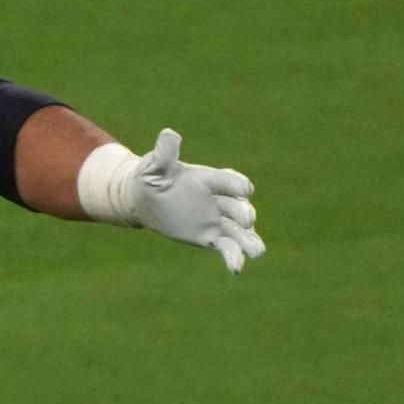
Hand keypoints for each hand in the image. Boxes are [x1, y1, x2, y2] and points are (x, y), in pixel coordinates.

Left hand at [79, 129, 265, 273]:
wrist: (146, 200)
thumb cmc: (151, 178)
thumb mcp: (155, 166)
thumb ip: (164, 154)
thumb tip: (169, 134)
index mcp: (208, 179)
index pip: (226, 180)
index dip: (235, 183)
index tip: (245, 188)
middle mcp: (218, 199)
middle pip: (237, 205)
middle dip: (244, 212)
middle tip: (247, 220)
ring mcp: (217, 220)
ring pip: (239, 231)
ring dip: (249, 240)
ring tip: (258, 252)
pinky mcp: (211, 237)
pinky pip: (226, 247)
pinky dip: (233, 257)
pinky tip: (236, 269)